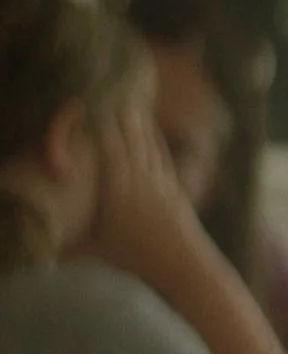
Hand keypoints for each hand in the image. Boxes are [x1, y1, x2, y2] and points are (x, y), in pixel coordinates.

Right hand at [74, 98, 205, 279]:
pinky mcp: (174, 188)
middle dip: (120, 113)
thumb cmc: (135, 260)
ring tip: (128, 98)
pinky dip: (153, 139)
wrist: (184, 265)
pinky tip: (150, 128)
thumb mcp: (94, 251)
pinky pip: (161, 156)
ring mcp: (160, 182)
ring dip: (137, 121)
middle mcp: (140, 180)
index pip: (109, 150)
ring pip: (146, 144)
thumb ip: (65, 243)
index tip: (94, 104)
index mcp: (118, 190)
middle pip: (129, 139)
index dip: (102, 125)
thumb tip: (35, 242)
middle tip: (112, 88)